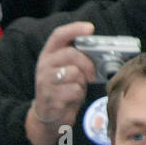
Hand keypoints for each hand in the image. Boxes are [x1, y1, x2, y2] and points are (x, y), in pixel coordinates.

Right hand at [26, 21, 95, 144]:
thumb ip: (77, 60)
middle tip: (93, 74)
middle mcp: (43, 65)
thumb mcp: (67, 71)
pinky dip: (78, 95)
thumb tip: (102, 55)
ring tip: (77, 88)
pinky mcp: (49, 97)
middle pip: (71, 54)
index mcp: (48, 55)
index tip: (90, 28)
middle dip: (87, 63)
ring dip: (82, 82)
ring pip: (74, 73)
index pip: (59, 35)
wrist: (49, 117)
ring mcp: (44, 81)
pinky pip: (74, 90)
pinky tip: (72, 99)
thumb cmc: (63, 90)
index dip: (74, 29)